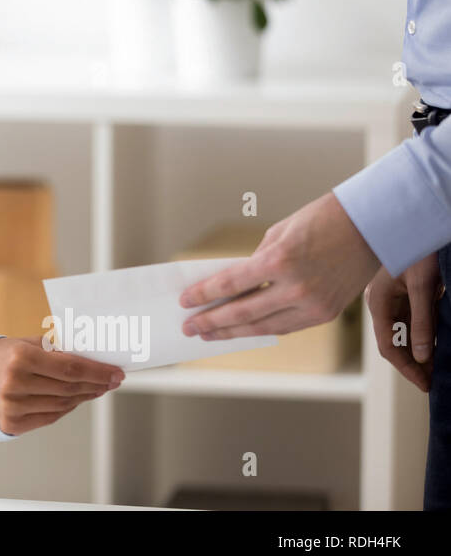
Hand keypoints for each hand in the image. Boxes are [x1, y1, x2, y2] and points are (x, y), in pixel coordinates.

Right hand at [0, 336, 124, 435]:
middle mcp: (15, 383)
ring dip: (84, 396)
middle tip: (113, 381)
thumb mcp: (26, 344)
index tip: (116, 373)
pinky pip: (51, 416)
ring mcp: (13, 406)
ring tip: (97, 388)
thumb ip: (56, 352)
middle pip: (69, 388)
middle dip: (96, 384)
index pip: (70, 367)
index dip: (97, 372)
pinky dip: (68, 407)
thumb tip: (94, 361)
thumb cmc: (4, 357)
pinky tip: (77, 398)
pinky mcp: (13, 423)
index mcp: (20, 357)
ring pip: (63, 404)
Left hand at [177, 190, 379, 338]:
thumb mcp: (278, 234)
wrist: (371, 226)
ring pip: (263, 327)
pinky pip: (287, 327)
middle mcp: (295, 288)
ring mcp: (313, 304)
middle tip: (188, 327)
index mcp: (278, 261)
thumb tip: (233, 286)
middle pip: (242, 313)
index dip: (204, 295)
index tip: (184, 302)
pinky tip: (243, 330)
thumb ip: (255, 262)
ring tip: (208, 334)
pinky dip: (262, 329)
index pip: (230, 285)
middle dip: (211, 321)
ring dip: (232, 332)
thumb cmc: (321, 221)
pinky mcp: (327, 314)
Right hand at [364, 253, 442, 391]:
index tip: (426, 384)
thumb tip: (421, 355)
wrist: (418, 220)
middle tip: (434, 381)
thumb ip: (422, 321)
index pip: (389, 346)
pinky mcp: (403, 294)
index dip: (407, 368)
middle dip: (413, 364)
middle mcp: (381, 303)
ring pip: (403, 334)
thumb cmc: (417, 247)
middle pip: (394, 342)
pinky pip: (410, 321)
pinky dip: (422, 336)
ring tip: (437, 367)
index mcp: (378, 302)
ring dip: (418, 351)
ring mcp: (391, 299)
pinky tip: (435, 344)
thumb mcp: (423, 286)